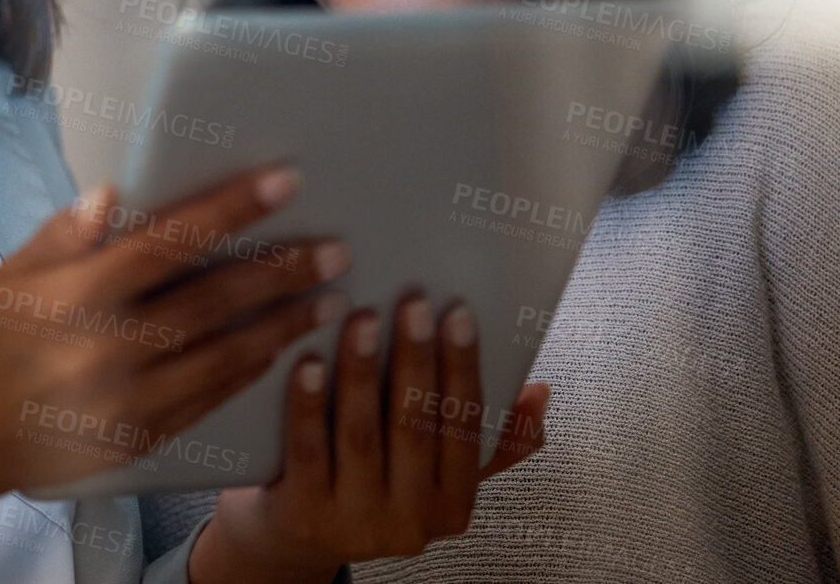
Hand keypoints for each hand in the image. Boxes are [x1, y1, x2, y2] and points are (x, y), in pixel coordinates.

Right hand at [0, 163, 351, 580]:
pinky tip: (277, 349)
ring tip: (326, 300)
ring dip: (281, 326)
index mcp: (78, 295)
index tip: (283, 181)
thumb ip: (67, 234)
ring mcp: (126, 403)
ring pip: (224, 357)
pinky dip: (247, 373)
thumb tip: (116, 194)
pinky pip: (207, 402)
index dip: (233, 208)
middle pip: (214, 300)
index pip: (173, 240)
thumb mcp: (10, 274)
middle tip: (334, 249)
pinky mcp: (135, 441)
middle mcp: (108, 349)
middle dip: (281, 270)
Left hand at [189, 298, 549, 583]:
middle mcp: (411, 521)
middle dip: (417, 360)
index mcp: (453, 506)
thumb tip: (539, 394)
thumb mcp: (438, 472)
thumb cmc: (377, 483)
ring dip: (363, 372)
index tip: (458, 313)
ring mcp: (355, 522)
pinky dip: (309, 405)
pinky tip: (308, 364)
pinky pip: (309, 450)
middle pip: (415, 427)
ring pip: (362, 435)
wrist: (301, 535)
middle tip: (413, 304)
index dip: (464, 368)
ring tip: (361, 320)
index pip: (466, 427)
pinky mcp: (304, 515)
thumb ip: (492, 439)